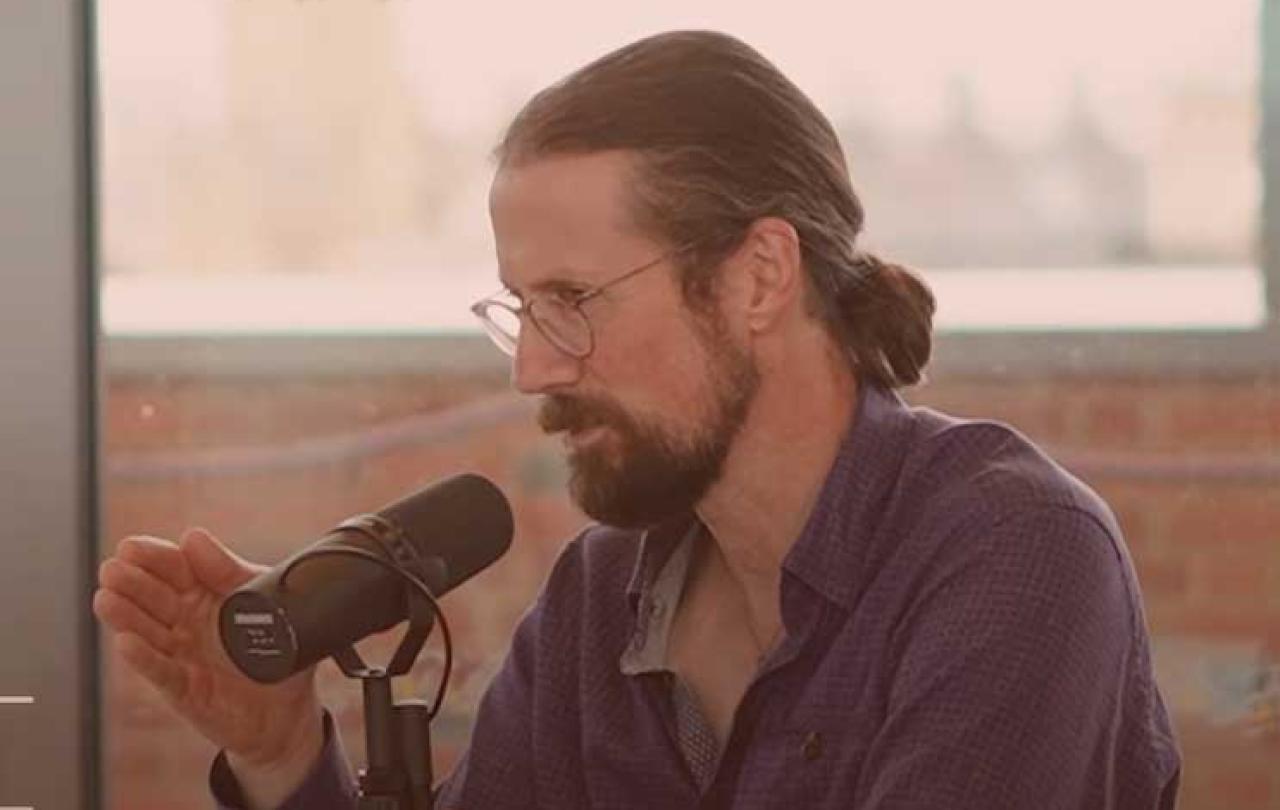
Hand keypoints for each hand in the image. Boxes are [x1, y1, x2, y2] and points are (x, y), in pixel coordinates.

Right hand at [94, 528, 322, 772]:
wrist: (288, 708)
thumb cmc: (271, 648)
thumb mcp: (258, 599)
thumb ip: (228, 570)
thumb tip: (193, 537)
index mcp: (204, 594)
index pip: (173, 569)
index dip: (153, 557)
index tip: (131, 547)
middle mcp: (186, 622)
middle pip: (153, 598)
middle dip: (131, 582)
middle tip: (112, 569)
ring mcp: (181, 655)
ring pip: (148, 632)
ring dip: (126, 616)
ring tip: (107, 599)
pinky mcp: (182, 690)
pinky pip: (161, 672)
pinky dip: (144, 658)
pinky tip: (127, 642)